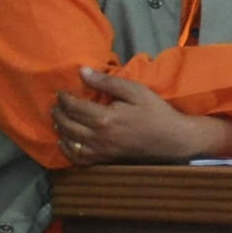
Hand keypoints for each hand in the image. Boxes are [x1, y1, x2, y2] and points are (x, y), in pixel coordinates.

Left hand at [54, 71, 231, 164]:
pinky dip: (67, 150)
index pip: (73, 106)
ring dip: (60, 130)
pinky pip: (78, 158)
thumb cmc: (157, 112)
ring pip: (69, 141)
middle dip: (58, 113)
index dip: (63, 98)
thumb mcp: (136, 91)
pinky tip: (65, 142)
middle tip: (56, 105)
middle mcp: (98, 136)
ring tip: (58, 120)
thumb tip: (81, 72)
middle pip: (67, 124)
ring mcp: (100, 151)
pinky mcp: (105, 160)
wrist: (174, 139)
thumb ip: (107, 82)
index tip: (60, 92)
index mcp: (104, 118)